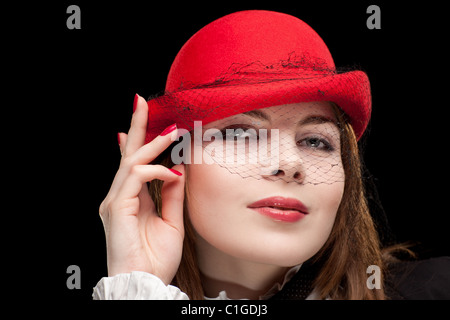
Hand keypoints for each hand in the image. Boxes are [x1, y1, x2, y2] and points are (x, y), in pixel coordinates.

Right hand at [99, 94, 184, 284]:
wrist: (146, 283)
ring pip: (132, 161)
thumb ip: (172, 194)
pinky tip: (171, 172)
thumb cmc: (156, 258)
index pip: (133, 163)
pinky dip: (156, 170)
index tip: (144, 120)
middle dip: (136, 126)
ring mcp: (115, 200)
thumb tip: (178, 170)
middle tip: (142, 101)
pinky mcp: (117, 206)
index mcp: (132, 199)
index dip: (138, 140)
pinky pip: (137, 176)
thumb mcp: (171, 221)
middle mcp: (120, 196)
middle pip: (127, 154)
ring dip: (153, 144)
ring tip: (172, 132)